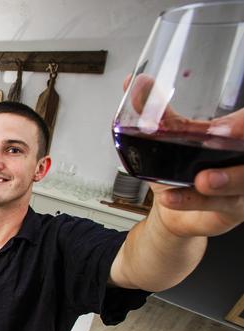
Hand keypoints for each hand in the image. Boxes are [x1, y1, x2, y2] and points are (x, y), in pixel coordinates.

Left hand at [123, 74, 243, 236]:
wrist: (176, 210)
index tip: (225, 122)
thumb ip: (155, 111)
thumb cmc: (181, 170)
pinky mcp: (234, 209)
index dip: (241, 121)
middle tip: (222, 136)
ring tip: (202, 179)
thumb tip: (134, 83)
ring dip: (225, 179)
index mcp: (236, 134)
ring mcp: (243, 183)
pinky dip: (193, 201)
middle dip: (242, 138)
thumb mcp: (168, 139)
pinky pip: (219, 206)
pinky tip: (172, 197)